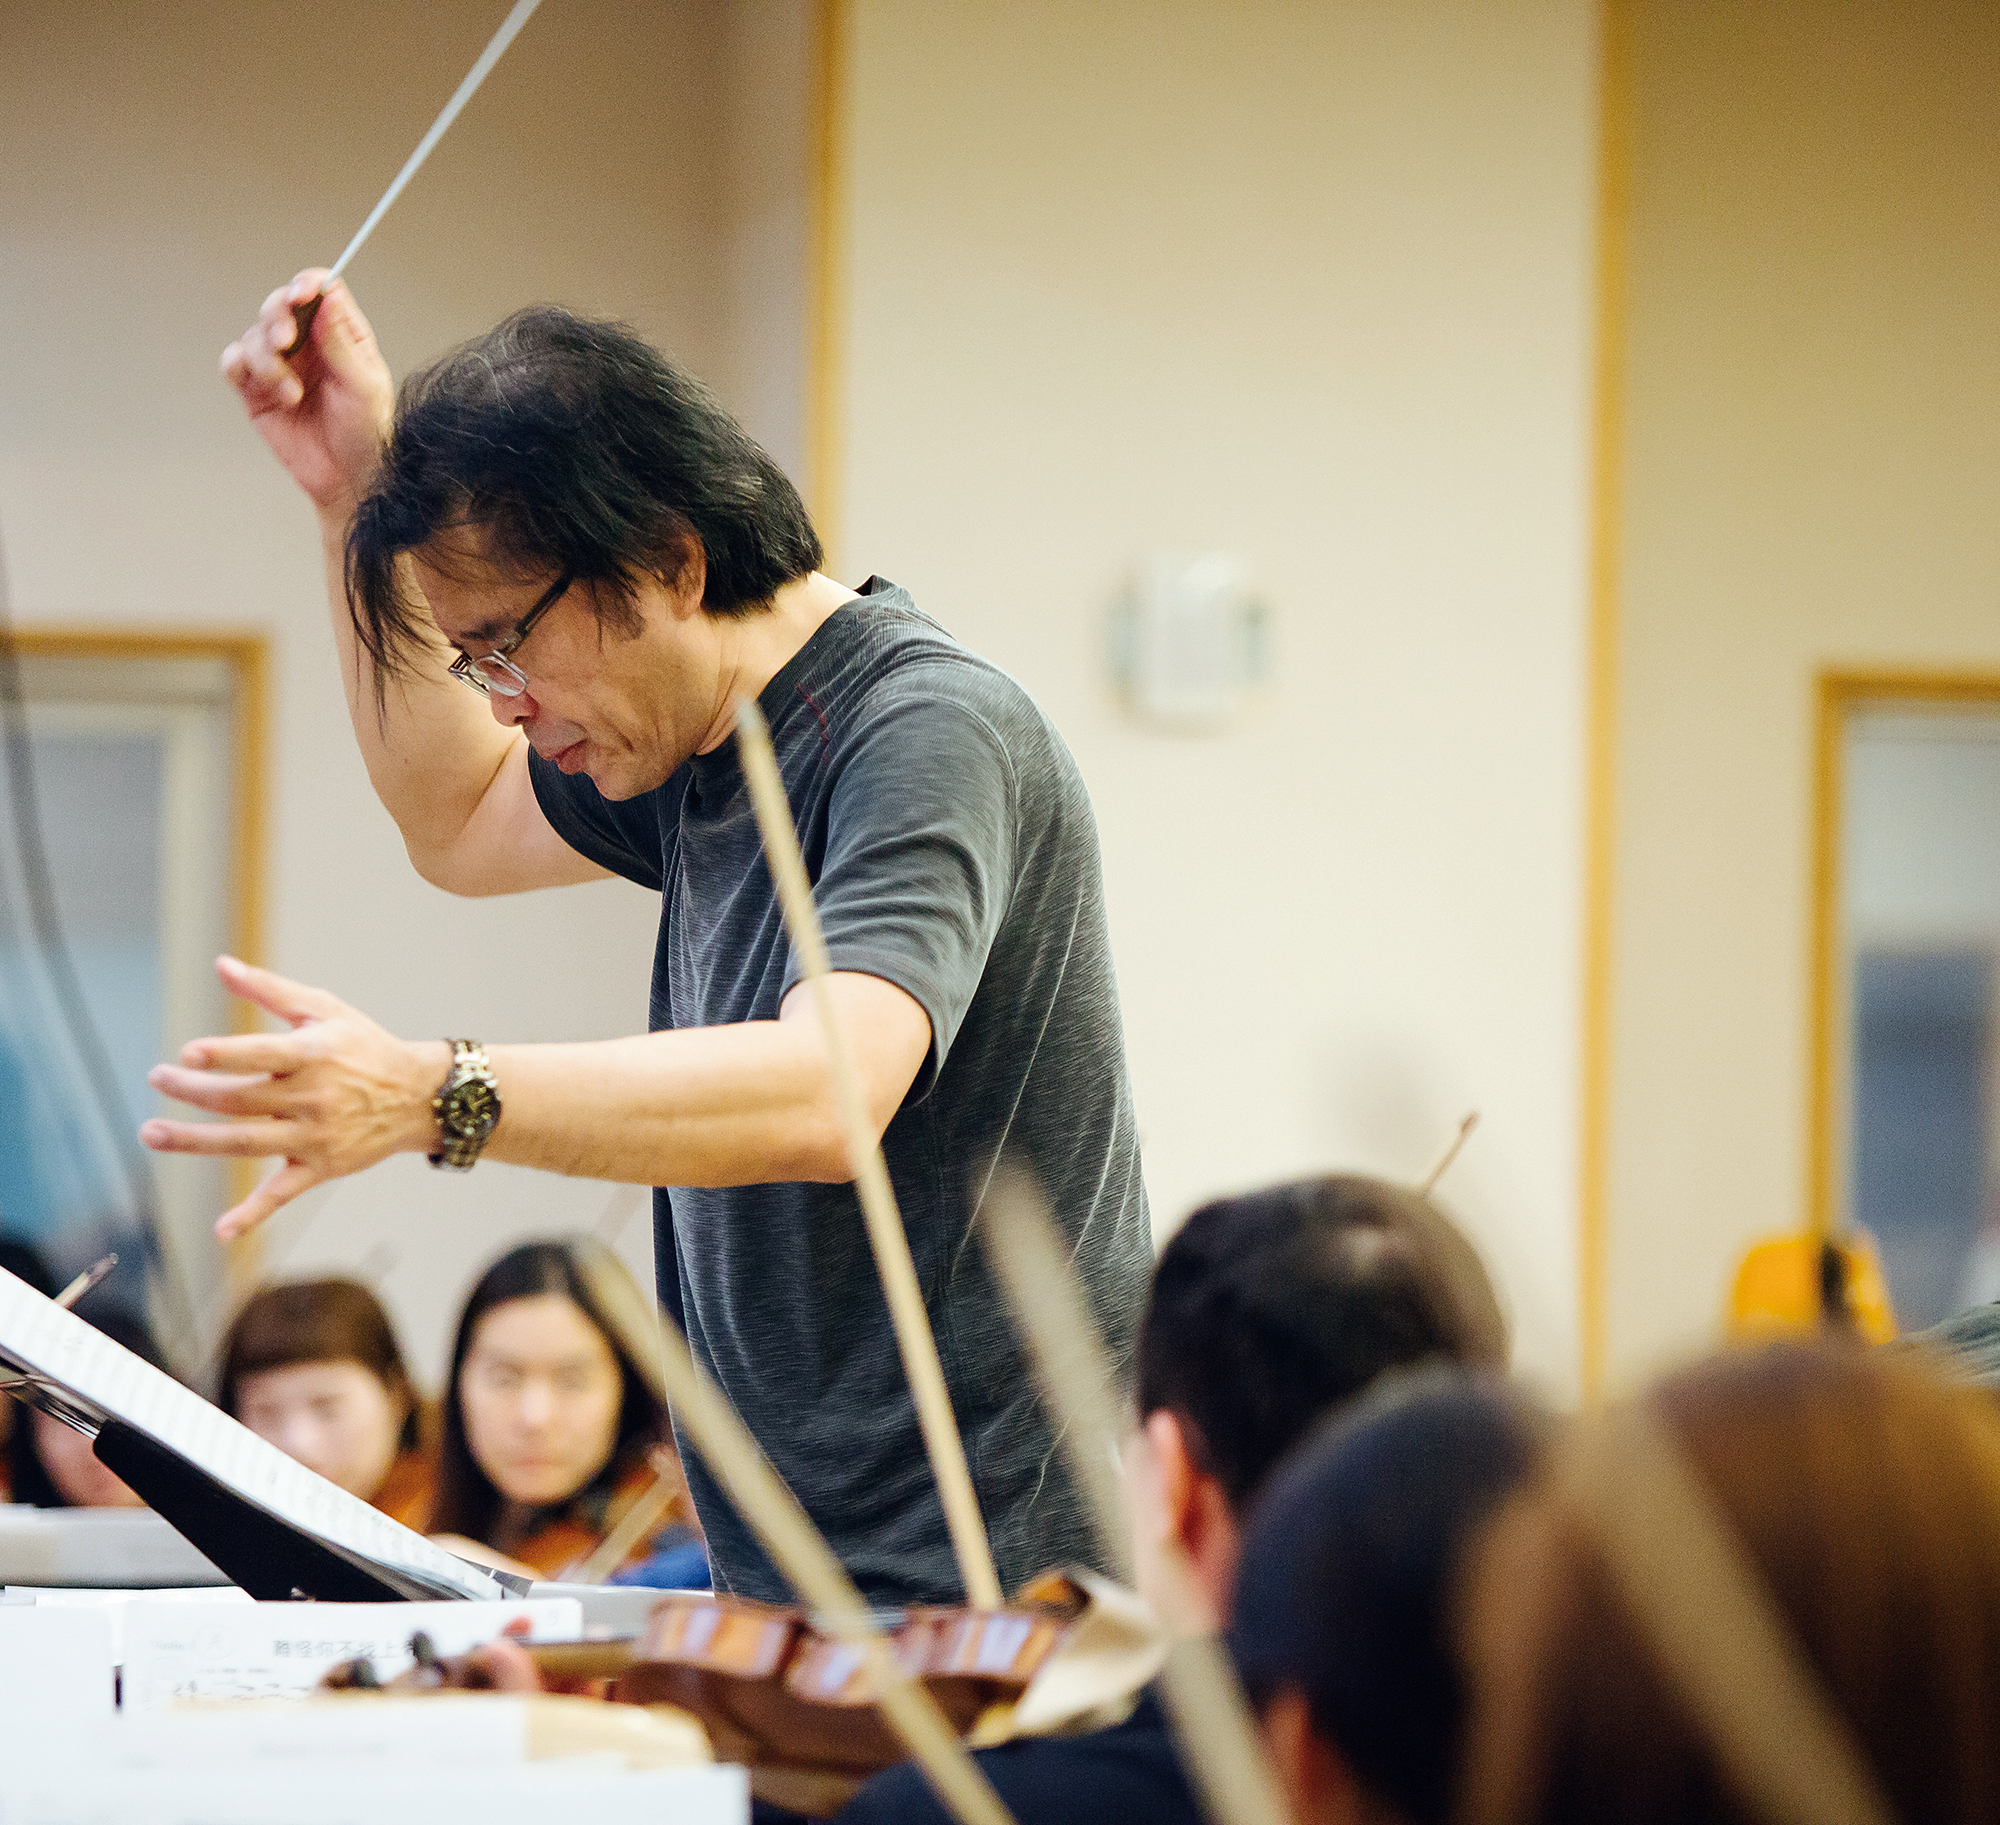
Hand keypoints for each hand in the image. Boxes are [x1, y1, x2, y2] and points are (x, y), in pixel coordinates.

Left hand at [141, 957, 448, 1240]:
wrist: (419, 1095)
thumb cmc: (364, 1046)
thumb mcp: (325, 1009)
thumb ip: (270, 990)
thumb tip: (221, 965)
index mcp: (313, 1055)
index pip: (262, 1055)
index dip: (225, 1055)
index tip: (188, 1054)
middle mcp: (313, 1097)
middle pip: (241, 1099)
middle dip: (193, 1091)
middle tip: (157, 1079)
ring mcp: (315, 1136)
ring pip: (246, 1142)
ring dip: (195, 1142)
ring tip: (152, 1134)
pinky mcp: (320, 1167)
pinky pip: (282, 1194)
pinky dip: (253, 1214)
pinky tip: (222, 1230)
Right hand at [220, 271, 394, 518]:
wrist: (349, 480)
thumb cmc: (368, 434)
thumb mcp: (364, 386)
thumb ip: (341, 342)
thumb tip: (328, 296)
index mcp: (340, 336)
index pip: (319, 293)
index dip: (307, 285)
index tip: (302, 293)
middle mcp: (308, 345)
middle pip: (278, 305)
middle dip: (276, 316)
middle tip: (286, 341)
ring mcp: (280, 365)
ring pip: (254, 335)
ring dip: (267, 359)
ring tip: (292, 393)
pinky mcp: (256, 390)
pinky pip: (233, 362)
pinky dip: (243, 368)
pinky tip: (274, 392)